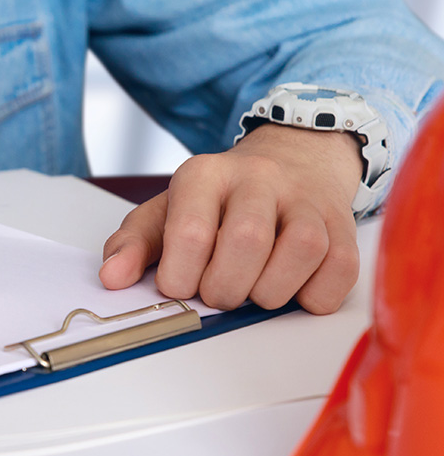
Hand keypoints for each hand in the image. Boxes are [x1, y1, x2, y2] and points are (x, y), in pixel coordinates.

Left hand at [98, 124, 363, 314]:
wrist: (292, 160)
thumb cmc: (220, 201)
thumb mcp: (167, 212)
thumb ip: (134, 244)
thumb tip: (111, 277)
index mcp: (204, 174)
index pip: (190, 233)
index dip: (181, 278)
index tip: (180, 286)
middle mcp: (258, 178)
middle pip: (247, 243)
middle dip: (225, 289)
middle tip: (218, 293)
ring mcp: (306, 200)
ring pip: (300, 252)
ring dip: (270, 292)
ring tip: (254, 290)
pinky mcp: (343, 227)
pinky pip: (338, 271)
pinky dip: (313, 295)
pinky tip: (292, 288)